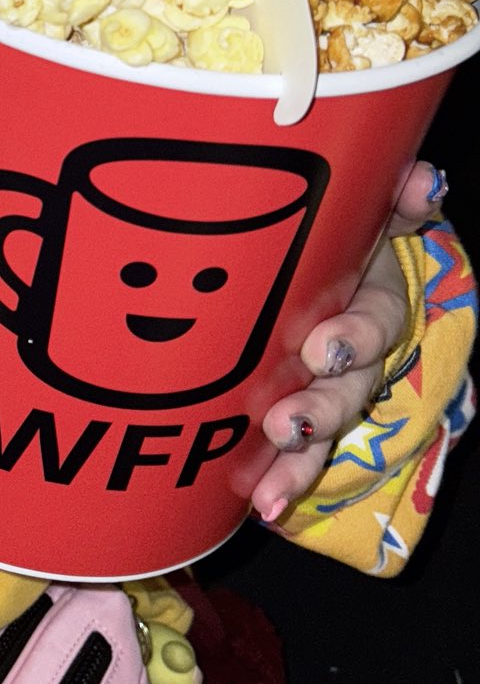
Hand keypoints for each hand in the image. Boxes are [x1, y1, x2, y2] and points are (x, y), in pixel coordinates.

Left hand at [251, 159, 446, 522]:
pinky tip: (257, 504)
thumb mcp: (372, 211)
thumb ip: (398, 197)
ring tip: (270, 488)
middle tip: (286, 423)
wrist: (327, 260)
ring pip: (322, 429)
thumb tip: (426, 179)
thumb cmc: (344, 235)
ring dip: (298, 460)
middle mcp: (354, 353)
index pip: (377, 323)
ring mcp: (326, 386)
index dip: (355, 336)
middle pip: (347, 388)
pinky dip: (279, 480)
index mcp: (372, 302)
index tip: (324, 344)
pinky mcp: (294, 411)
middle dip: (319, 409)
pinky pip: (292, 452)